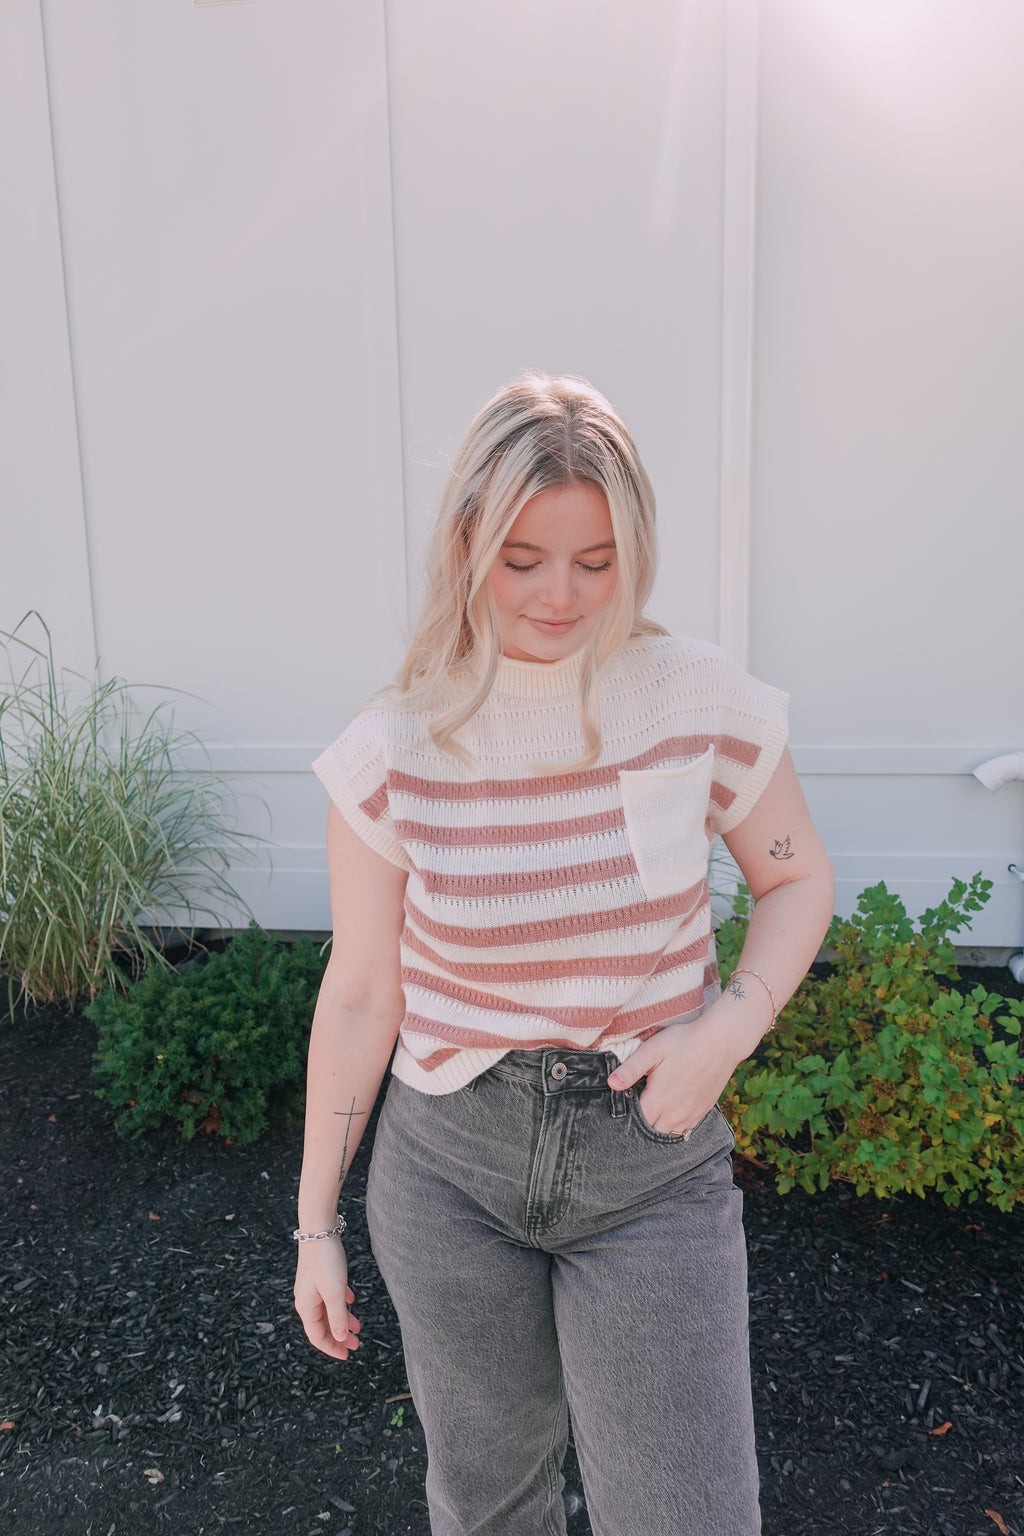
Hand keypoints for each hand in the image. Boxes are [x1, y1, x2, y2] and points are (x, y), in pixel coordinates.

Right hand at [294, 1239, 361, 1360]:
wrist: (319, 1228)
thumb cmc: (325, 1260)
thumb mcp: (335, 1292)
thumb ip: (338, 1317)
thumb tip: (339, 1338)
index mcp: (306, 1307)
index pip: (317, 1336)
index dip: (332, 1348)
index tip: (347, 1355)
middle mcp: (307, 1298)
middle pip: (323, 1325)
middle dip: (340, 1336)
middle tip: (356, 1344)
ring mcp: (313, 1286)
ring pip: (329, 1309)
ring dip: (343, 1319)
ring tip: (359, 1326)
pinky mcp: (320, 1273)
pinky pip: (331, 1294)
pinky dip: (342, 1301)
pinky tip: (352, 1299)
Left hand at [607, 1014, 739, 1136]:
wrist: (721, 1041)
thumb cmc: (684, 1041)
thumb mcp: (652, 1050)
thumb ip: (631, 1069)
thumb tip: (611, 1084)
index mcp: (658, 1101)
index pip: (635, 1121)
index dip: (626, 1115)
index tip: (623, 1104)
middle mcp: (674, 1114)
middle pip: (651, 1131)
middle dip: (641, 1123)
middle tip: (636, 1106)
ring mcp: (691, 1114)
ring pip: (668, 1132)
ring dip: (659, 1125)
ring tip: (652, 1110)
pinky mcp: (703, 1110)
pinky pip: (686, 1129)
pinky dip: (676, 1125)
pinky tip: (671, 1112)